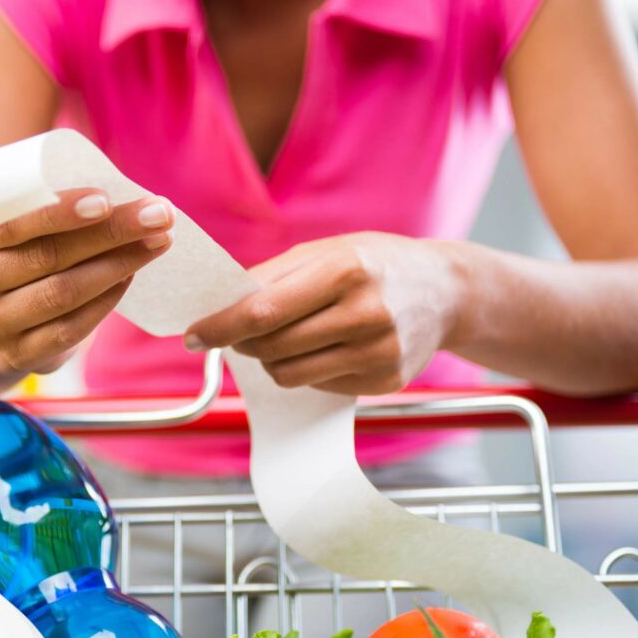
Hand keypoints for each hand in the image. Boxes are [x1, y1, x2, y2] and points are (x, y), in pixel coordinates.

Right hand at [0, 188, 173, 372]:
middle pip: (47, 257)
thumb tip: (122, 190)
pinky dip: (107, 300)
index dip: (59, 214)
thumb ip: (46, 202)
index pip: (11, 225)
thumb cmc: (20, 249)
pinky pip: (71, 328)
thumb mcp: (17, 222)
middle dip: (111, 233)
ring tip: (157, 241)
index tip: (108, 199)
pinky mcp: (18, 353)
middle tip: (158, 215)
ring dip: (119, 264)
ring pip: (63, 293)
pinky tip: (130, 277)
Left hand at [184, 233, 462, 394]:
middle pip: (271, 347)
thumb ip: (271, 277)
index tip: (191, 335)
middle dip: (242, 342)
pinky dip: (307, 369)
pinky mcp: (386, 381)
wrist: (446, 290)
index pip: (263, 312)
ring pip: (289, 374)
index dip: (219, 327)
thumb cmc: (374, 264)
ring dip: (271, 359)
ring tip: (285, 336)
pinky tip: (325, 347)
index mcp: (345, 271)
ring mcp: (379, 353)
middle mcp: (366, 314)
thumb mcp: (325, 252)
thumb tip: (217, 305)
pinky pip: (317, 386)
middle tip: (239, 332)